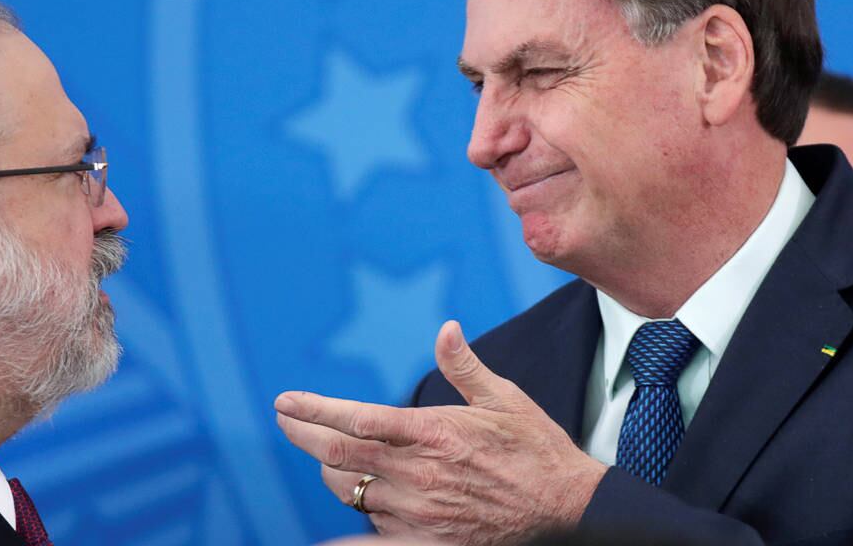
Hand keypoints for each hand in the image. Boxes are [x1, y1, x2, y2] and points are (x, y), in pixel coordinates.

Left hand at [275, 320, 606, 545]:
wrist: (568, 509)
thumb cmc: (535, 449)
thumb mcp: (504, 399)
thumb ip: (464, 365)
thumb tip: (445, 328)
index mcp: (433, 433)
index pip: (356, 418)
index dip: (314, 409)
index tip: (286, 401)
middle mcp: (418, 474)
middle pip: (338, 455)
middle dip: (302, 435)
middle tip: (284, 420)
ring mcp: (419, 513)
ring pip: (350, 491)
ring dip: (331, 471)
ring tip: (325, 455)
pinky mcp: (426, 543)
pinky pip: (371, 538)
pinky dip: (348, 529)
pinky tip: (330, 529)